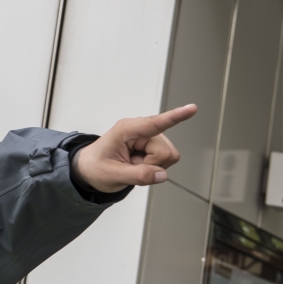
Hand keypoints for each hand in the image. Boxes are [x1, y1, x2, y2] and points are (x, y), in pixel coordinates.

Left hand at [73, 105, 197, 193]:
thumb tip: (162, 174)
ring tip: (133, 165)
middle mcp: (141, 130)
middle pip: (165, 152)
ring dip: (152, 166)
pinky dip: (154, 167)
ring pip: (169, 156)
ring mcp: (149, 138)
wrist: (90, 169)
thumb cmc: (96, 166)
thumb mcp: (112, 175)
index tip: (192, 108)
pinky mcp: (154, 145)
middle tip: (130, 166)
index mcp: (126, 130)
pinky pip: (166, 161)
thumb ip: (137, 175)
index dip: (175, 116)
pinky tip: (139, 165)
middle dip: (151, 164)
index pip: (154, 123)